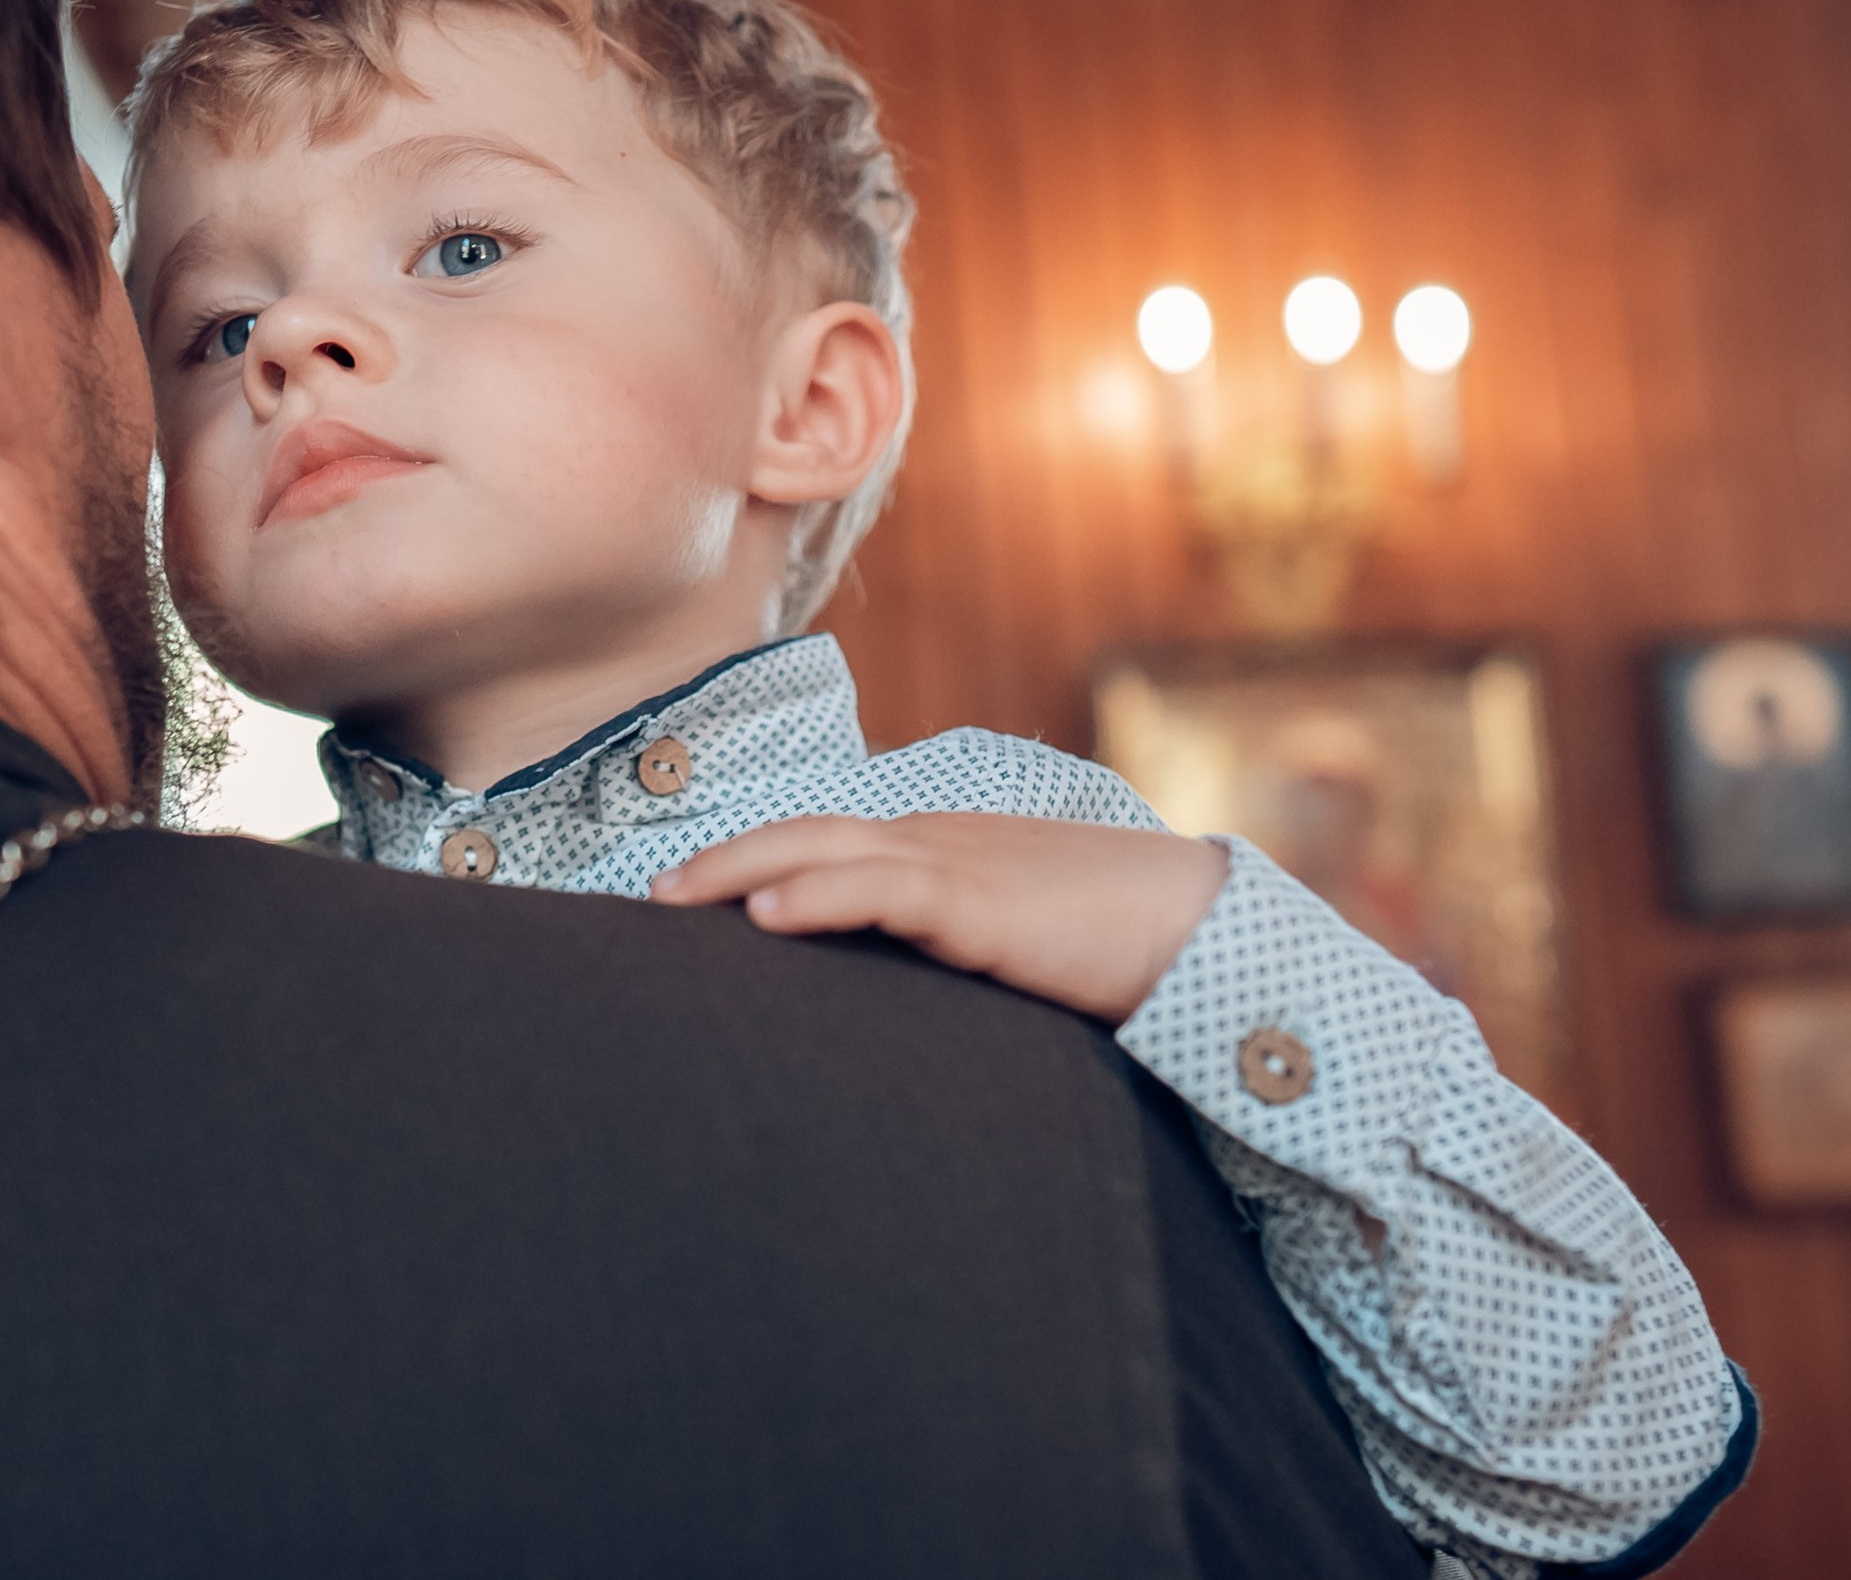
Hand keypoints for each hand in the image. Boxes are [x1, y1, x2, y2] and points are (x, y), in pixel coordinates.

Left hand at [649, 814, 1229, 1021]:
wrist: (1199, 927)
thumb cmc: (1109, 945)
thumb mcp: (1004, 948)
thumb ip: (944, 959)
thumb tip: (892, 1016)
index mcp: (937, 852)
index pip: (823, 843)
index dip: (750, 859)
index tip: (687, 894)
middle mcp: (934, 843)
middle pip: (803, 834)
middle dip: (721, 860)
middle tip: (651, 898)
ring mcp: (956, 865)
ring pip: (825, 849)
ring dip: (741, 868)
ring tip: (674, 900)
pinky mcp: (983, 904)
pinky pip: (886, 889)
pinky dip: (819, 895)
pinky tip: (766, 915)